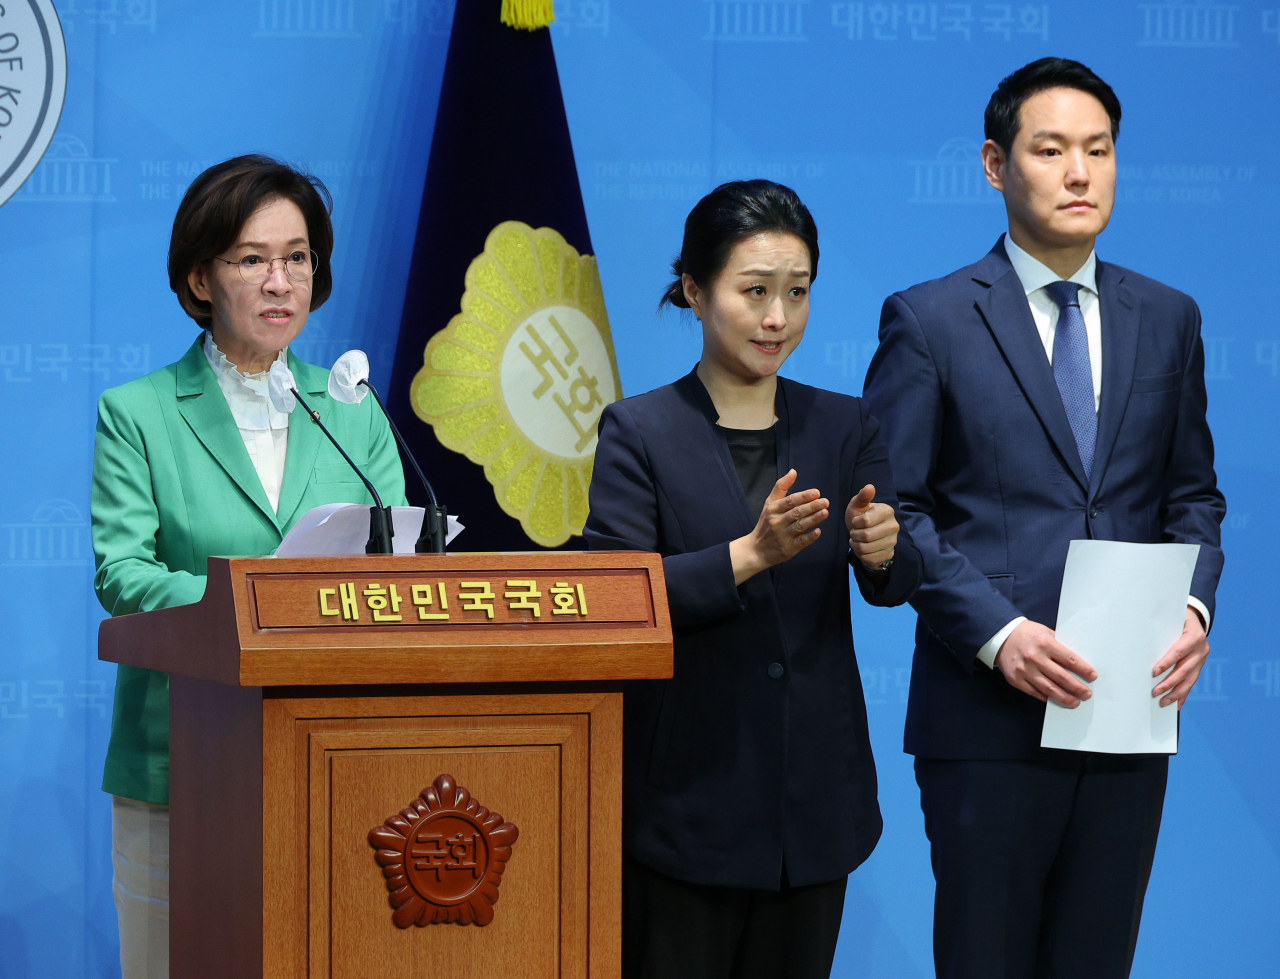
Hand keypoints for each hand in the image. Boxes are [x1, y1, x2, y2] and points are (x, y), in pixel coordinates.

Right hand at [729, 469, 827, 584]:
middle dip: (811, 506)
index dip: (803, 496)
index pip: (790, 501)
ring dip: (813, 519)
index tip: (816, 492)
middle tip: (825, 501)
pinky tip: (818, 531)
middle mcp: (777, 522)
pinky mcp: (788, 549)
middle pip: (796, 513)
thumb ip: (781, 487)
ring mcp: (783, 536)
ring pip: (799, 526)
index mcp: (773, 509)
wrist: (756, 550)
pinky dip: (809, 537)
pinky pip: (800, 542)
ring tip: (825, 512)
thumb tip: (793, 471)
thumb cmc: (766, 524)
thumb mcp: (769, 504)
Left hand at [845, 484, 898, 569]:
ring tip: (857, 540)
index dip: (855, 523)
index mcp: (888, 511)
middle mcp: (894, 526)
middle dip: (854, 535)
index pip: (865, 521)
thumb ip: (862, 497)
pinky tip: (863, 548)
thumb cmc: (861, 517)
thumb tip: (869, 486)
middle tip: (854, 533)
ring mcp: (893, 542)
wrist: (868, 535)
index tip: (856, 522)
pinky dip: (860, 554)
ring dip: (855, 545)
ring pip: (865, 548)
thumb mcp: (858, 506)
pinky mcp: (889, 554)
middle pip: (866, 536)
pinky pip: (868, 558)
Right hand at [994, 621, 1097, 707]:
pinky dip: (1047, 698)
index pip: (1070, 659)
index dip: (1084, 670)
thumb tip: (1077, 662)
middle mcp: (1035, 657)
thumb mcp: (1045, 632)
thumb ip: (1059, 645)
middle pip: (1062, 677)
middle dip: (1077, 688)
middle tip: (1087, 694)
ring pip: (1049, 689)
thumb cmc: (1026, 633)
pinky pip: (1035, 693)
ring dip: (1065, 698)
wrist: (1000, 636)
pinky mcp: (1016, 680)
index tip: (1093, 677)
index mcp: (1045, 643)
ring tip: (1075, 702)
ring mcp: (1024, 670)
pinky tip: (1056, 700)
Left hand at [1152, 607, 1209, 708]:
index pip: (1178, 652)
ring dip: (1176, 693)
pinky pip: (1192, 682)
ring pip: (1190, 680)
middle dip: (1169, 682)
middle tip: (1155, 692)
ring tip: (1163, 701)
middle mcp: (1201, 649)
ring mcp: (1202, 659)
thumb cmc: (1176, 619)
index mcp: (1194, 636)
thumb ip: (1161, 630)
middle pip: (1184, 669)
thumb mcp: (1171, 619)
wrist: (1195, 618)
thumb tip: (1138, 641)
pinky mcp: (1200, 666)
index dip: (1167, 663)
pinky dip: (1184, 694)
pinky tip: (1176, 704)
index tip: (1154, 672)